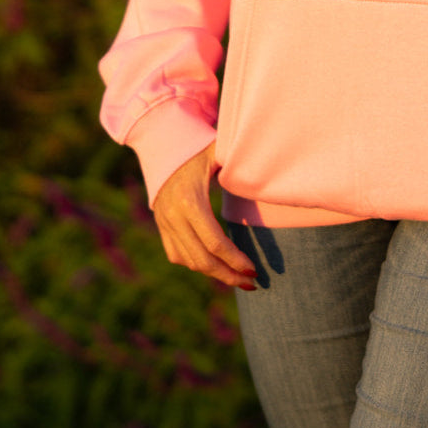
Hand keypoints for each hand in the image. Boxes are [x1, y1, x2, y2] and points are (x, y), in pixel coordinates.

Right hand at [151, 142, 257, 289]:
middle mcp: (174, 216)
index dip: (235, 260)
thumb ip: (237, 163)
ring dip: (214, 274)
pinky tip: (215, 267)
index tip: (254, 270)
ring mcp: (164, 223)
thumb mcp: (217, 152)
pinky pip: (176, 255)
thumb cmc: (197, 146)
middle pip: (202, 260)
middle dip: (228, 275)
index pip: (215, 243)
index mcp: (190, 201)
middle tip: (251, 283)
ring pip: (189, 261)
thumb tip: (265, 173)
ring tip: (237, 278)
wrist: (161, 144)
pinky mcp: (161, 225)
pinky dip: (195, 264)